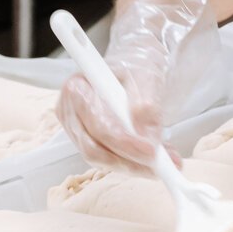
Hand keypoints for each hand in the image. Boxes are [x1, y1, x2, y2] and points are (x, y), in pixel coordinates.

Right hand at [53, 0, 210, 171]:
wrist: (133, 68)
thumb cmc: (136, 65)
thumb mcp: (146, 76)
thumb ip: (146, 104)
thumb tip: (146, 136)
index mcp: (77, 88)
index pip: (97, 124)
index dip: (123, 142)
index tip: (151, 152)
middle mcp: (69, 111)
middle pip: (93, 148)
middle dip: (128, 161)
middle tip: (161, 165)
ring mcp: (74, 129)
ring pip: (100, 159)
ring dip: (132, 165)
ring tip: (163, 163)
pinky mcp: (85, 141)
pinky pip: (106, 159)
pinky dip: (130, 163)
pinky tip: (152, 161)